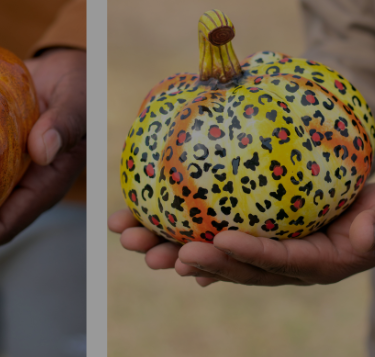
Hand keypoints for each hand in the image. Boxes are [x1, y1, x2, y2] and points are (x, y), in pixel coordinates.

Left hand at [111, 182, 374, 286]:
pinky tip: (139, 227)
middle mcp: (280, 264)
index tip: (219, 241)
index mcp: (314, 263)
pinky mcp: (244, 237)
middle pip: (231, 265)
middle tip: (155, 255)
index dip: (249, 254)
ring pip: (208, 252)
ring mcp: (258, 252)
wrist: (366, 216)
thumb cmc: (374, 214)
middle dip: (190, 260)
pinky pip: (205, 238)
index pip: (277, 261)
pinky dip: (173, 233)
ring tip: (130, 238)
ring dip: (166, 247)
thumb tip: (370, 232)